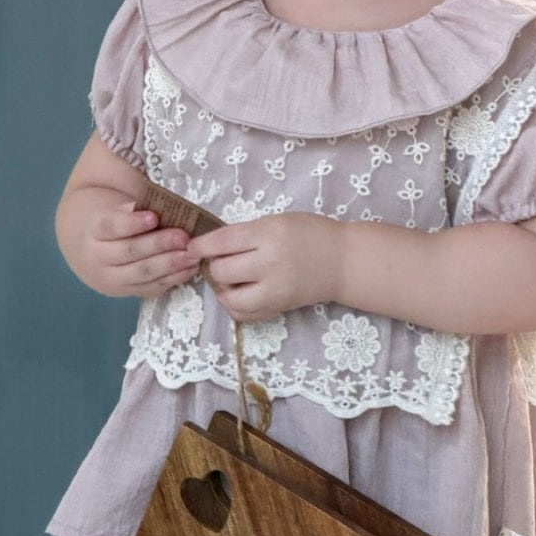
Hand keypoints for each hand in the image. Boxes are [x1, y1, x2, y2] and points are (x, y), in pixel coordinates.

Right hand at [84, 199, 201, 298]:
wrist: (96, 256)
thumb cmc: (116, 227)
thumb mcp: (119, 212)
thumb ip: (136, 210)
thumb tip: (164, 208)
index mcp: (95, 231)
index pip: (111, 227)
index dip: (132, 223)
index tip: (154, 216)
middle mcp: (99, 258)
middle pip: (129, 251)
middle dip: (159, 244)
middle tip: (183, 238)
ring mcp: (113, 279)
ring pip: (142, 273)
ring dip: (170, 264)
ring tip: (192, 255)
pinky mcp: (129, 292)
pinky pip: (152, 287)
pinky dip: (174, 278)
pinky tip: (190, 268)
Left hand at [188, 212, 342, 322]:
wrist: (343, 261)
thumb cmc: (310, 234)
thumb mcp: (277, 221)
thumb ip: (247, 234)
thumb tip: (212, 247)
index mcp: (268, 234)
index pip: (222, 242)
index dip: (201, 246)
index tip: (192, 248)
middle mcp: (270, 263)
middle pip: (222, 270)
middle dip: (214, 265)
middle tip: (220, 260)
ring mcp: (275, 289)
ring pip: (230, 296)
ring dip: (223, 288)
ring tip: (230, 279)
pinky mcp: (279, 307)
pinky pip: (244, 314)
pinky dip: (234, 306)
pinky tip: (238, 294)